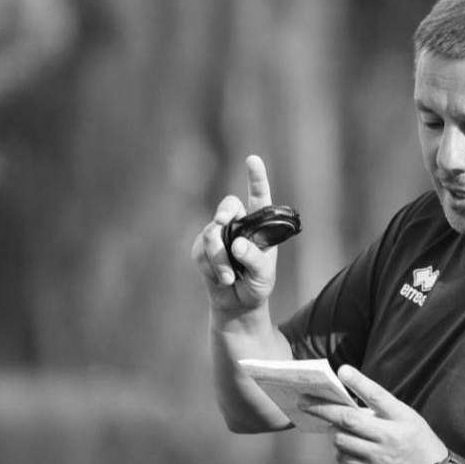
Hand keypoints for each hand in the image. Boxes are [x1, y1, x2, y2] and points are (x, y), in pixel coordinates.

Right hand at [190, 155, 279, 317]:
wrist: (238, 303)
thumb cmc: (257, 284)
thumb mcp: (263, 274)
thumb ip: (254, 259)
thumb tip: (237, 245)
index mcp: (259, 224)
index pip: (259, 196)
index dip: (256, 177)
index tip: (252, 159)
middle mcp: (238, 224)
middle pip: (228, 206)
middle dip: (224, 212)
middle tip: (223, 221)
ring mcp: (218, 235)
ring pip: (212, 234)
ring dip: (220, 259)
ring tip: (230, 278)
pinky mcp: (201, 249)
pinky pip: (201, 252)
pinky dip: (211, 268)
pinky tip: (221, 279)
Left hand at [303, 366, 448, 463]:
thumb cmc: (418, 440)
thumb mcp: (408, 417)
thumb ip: (382, 408)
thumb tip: (349, 399)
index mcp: (400, 419)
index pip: (377, 397)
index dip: (359, 382)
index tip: (342, 370)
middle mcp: (388, 439)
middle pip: (348, 421)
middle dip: (322, 409)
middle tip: (303, 401)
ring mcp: (378, 459)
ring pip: (341, 441)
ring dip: (332, 431)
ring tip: (333, 425)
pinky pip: (344, 460)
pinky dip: (339, 450)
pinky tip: (344, 445)